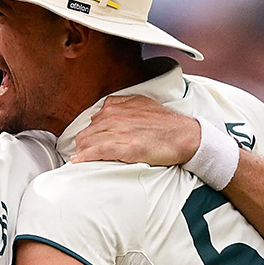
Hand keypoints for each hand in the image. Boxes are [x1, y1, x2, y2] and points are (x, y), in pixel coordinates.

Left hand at [72, 95, 200, 165]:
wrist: (185, 134)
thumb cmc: (165, 122)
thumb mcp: (140, 102)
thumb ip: (119, 104)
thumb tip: (101, 112)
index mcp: (115, 107)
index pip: (91, 123)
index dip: (88, 135)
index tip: (87, 144)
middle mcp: (113, 117)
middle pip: (85, 134)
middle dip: (82, 145)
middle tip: (83, 155)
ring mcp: (118, 131)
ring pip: (88, 143)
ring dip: (82, 153)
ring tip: (82, 160)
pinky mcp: (125, 147)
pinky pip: (97, 152)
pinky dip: (85, 157)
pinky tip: (78, 162)